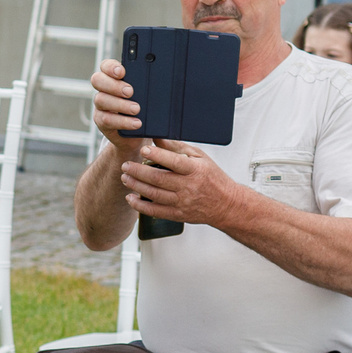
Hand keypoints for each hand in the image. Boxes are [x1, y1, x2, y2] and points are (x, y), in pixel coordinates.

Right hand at [89, 59, 145, 159]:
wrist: (138, 133)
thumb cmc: (144, 109)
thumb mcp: (147, 95)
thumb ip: (146, 84)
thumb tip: (159, 77)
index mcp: (113, 78)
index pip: (105, 66)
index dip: (111, 67)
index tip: (122, 71)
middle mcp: (103, 89)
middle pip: (97, 80)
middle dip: (114, 85)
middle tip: (130, 91)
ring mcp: (101, 106)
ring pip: (101, 99)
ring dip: (120, 104)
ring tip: (136, 109)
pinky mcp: (102, 121)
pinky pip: (106, 119)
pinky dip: (123, 121)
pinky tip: (136, 123)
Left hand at [120, 139, 239, 231]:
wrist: (226, 205)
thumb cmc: (212, 178)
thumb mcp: (200, 157)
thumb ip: (178, 147)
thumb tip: (157, 138)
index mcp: (195, 170)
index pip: (174, 162)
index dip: (158, 155)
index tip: (144, 149)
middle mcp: (188, 187)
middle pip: (159, 179)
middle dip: (138, 171)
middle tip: (126, 165)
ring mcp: (182, 202)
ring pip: (154, 194)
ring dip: (136, 186)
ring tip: (125, 177)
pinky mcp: (178, 214)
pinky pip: (155, 211)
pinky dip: (140, 206)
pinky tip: (130, 198)